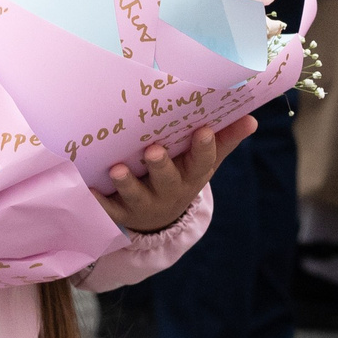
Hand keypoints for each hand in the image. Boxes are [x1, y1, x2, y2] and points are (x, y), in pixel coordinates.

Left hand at [98, 119, 251, 232]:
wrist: (156, 218)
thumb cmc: (180, 176)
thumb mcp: (202, 163)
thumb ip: (224, 140)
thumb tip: (251, 118)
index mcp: (191, 175)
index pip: (202, 162)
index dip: (204, 148)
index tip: (203, 130)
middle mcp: (169, 190)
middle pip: (167, 179)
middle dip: (161, 166)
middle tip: (154, 150)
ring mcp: (143, 203)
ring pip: (135, 194)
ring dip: (126, 183)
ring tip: (117, 169)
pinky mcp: (119, 212)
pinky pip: (105, 209)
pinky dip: (96, 201)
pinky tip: (86, 188)